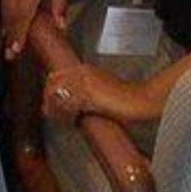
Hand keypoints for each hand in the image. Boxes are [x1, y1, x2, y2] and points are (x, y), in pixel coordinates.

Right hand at [1, 0, 67, 59]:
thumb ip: (59, 5)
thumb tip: (60, 27)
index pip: (23, 19)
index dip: (18, 36)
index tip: (15, 52)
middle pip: (11, 17)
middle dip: (10, 37)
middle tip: (9, 55)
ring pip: (5, 9)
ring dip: (6, 26)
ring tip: (7, 42)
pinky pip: (3, 0)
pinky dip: (4, 13)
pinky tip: (6, 20)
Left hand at [42, 62, 164, 124]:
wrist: (142, 100)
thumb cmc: (125, 101)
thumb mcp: (99, 93)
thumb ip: (83, 96)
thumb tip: (67, 109)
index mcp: (84, 69)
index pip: (54, 76)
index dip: (48, 92)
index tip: (49, 106)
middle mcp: (82, 71)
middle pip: (52, 83)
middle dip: (48, 100)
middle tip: (52, 115)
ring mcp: (85, 80)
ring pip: (57, 94)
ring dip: (56, 110)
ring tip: (63, 121)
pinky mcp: (89, 92)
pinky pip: (68, 104)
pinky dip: (66, 115)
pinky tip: (73, 121)